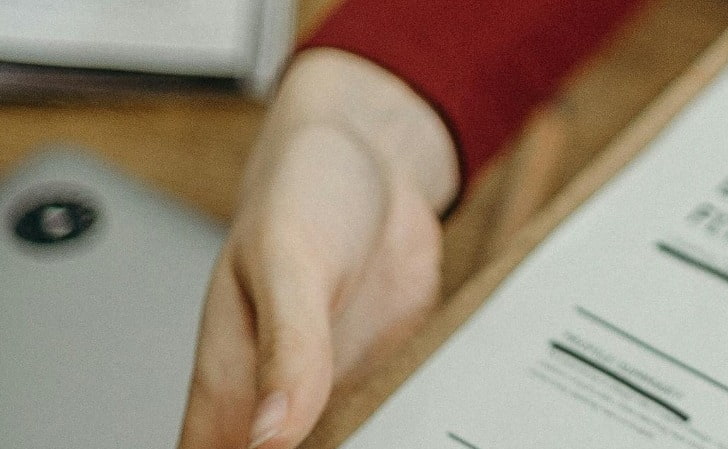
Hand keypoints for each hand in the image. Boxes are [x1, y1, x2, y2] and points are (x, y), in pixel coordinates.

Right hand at [179, 49, 458, 448]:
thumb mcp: (289, 263)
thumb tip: (269, 437)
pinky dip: (421, 429)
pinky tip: (436, 427)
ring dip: (377, 445)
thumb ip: (287, 350)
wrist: (376, 158)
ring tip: (404, 436)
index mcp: (231, 378)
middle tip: (365, 442)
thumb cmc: (304, 193)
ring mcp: (341, 390)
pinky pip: (406, 422)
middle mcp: (283, 396)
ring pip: (352, 448)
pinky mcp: (394, 377)